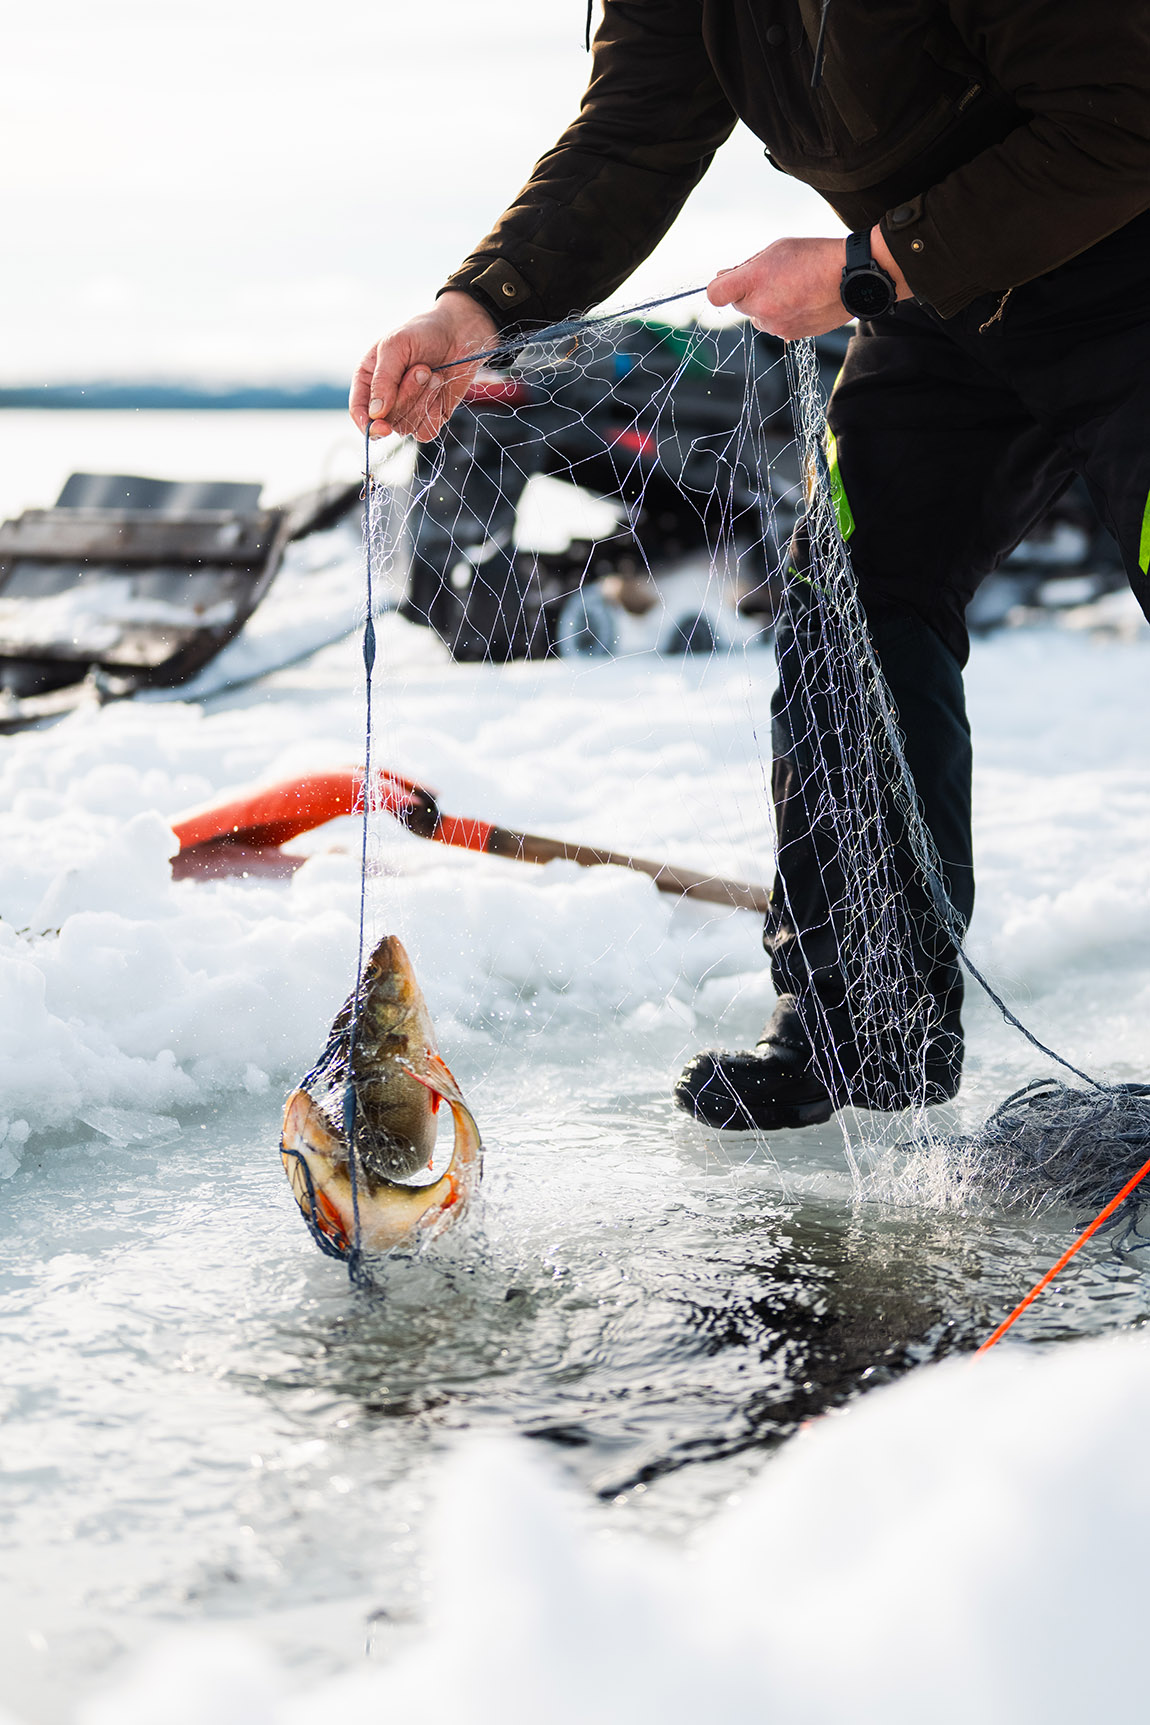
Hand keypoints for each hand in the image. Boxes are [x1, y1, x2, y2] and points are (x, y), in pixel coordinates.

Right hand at [349, 292, 498, 440]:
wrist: (458, 334)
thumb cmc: (422, 334)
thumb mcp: (395, 346)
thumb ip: (382, 379)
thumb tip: (376, 413)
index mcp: (368, 380)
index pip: (358, 412)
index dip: (368, 424)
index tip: (382, 427)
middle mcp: (385, 400)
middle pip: (386, 420)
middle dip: (406, 396)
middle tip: (422, 369)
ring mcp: (407, 411)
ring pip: (407, 427)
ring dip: (422, 399)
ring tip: (433, 374)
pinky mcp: (429, 418)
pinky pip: (426, 431)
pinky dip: (433, 411)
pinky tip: (439, 387)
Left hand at [706, 228, 908, 338]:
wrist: (852, 277)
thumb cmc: (814, 256)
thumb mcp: (776, 250)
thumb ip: (747, 266)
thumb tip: (724, 277)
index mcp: (754, 281)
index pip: (715, 294)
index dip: (719, 287)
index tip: (727, 282)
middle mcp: (761, 307)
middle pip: (739, 304)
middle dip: (749, 292)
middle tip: (774, 276)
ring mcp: (775, 325)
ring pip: (758, 317)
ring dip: (767, 305)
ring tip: (793, 287)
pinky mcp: (789, 335)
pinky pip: (776, 325)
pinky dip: (783, 315)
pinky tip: (802, 299)